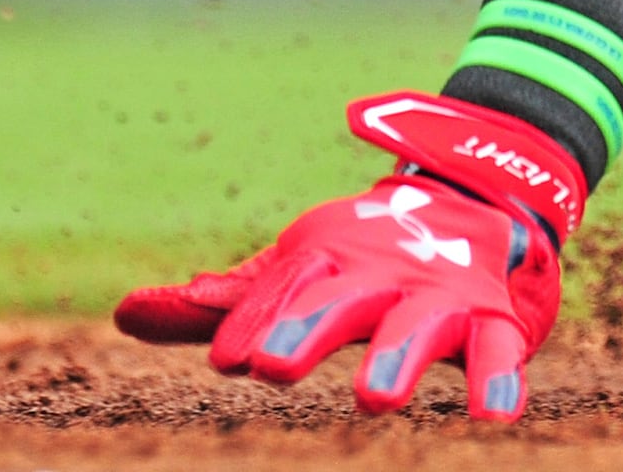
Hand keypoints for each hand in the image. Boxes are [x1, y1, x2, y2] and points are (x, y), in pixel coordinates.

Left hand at [116, 93, 585, 419]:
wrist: (476, 205)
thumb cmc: (364, 258)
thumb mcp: (296, 271)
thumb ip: (228, 304)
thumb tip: (124, 314)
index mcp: (329, 260)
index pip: (286, 286)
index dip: (257, 319)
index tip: (229, 359)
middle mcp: (380, 273)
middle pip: (343, 298)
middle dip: (308, 327)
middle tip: (272, 368)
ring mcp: (438, 296)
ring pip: (419, 325)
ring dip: (397, 358)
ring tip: (372, 401)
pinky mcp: (492, 319)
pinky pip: (498, 349)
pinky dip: (497, 378)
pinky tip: (491, 416)